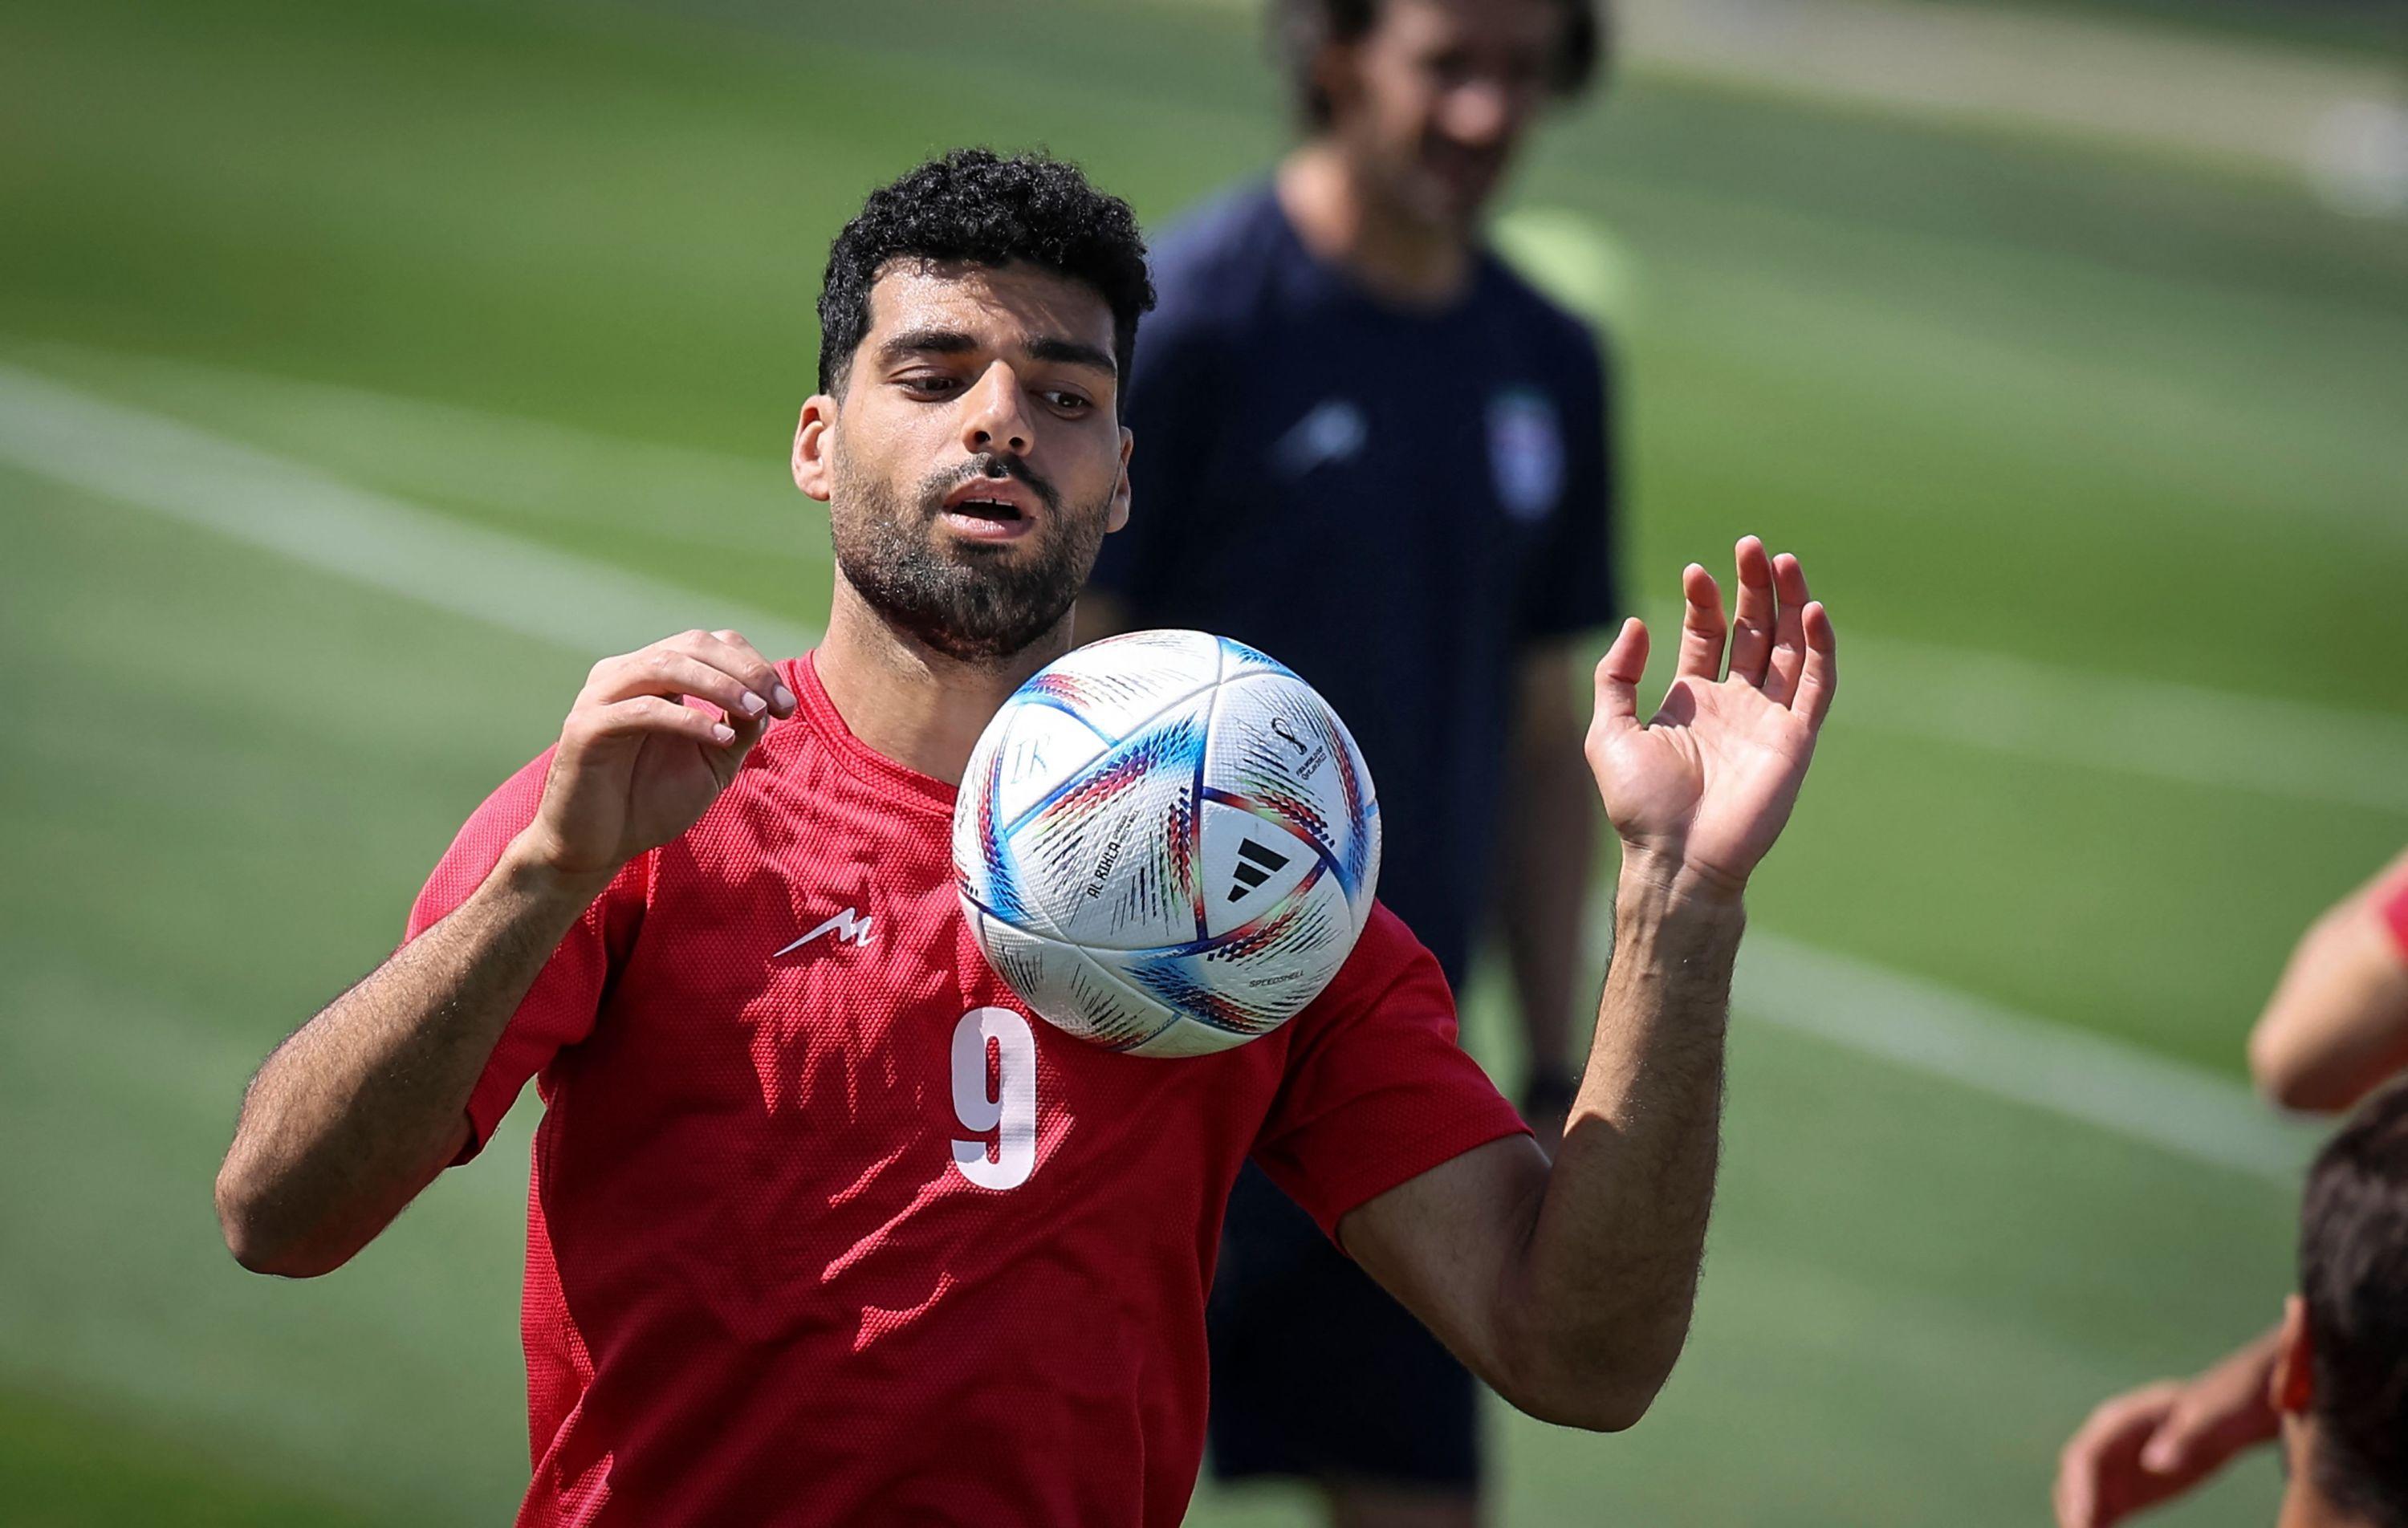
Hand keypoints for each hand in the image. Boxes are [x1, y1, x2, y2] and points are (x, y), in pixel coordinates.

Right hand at [515, 630, 794, 883]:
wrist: (599, 847)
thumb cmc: (652, 802)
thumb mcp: (712, 763)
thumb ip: (740, 729)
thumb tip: (771, 700)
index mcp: (652, 675)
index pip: (709, 644)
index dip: (753, 664)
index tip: (787, 704)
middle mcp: (624, 674)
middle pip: (691, 645)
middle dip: (745, 670)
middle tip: (780, 704)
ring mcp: (600, 697)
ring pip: (665, 666)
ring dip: (719, 685)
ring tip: (756, 711)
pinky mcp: (585, 729)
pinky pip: (643, 710)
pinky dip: (687, 719)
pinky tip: (720, 737)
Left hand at [1586, 538, 1834, 899]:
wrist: (1676, 857)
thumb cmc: (1640, 805)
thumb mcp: (1609, 732)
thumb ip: (1616, 677)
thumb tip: (1635, 624)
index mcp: (1692, 700)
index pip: (1709, 635)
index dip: (1706, 602)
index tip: (1696, 572)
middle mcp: (1734, 704)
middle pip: (1754, 632)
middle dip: (1754, 589)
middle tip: (1751, 546)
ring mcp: (1768, 720)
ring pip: (1790, 649)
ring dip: (1790, 605)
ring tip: (1783, 562)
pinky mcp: (1795, 740)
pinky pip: (1815, 686)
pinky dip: (1819, 649)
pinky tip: (1812, 611)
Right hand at [2053, 1337, 2282, 1527]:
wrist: (2232, 1412)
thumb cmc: (2223, 1408)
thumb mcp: (2212, 1419)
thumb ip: (2184, 1439)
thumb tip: (2154, 1465)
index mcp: (2121, 1421)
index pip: (2085, 1456)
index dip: (2079, 1490)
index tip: (2082, 1523)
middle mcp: (2108, 1443)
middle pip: (2076, 1480)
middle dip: (2074, 1512)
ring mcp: (2115, 1467)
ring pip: (2083, 1498)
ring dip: (2081, 1521)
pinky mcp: (2128, 1488)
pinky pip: (2104, 1511)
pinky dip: (2098, 1527)